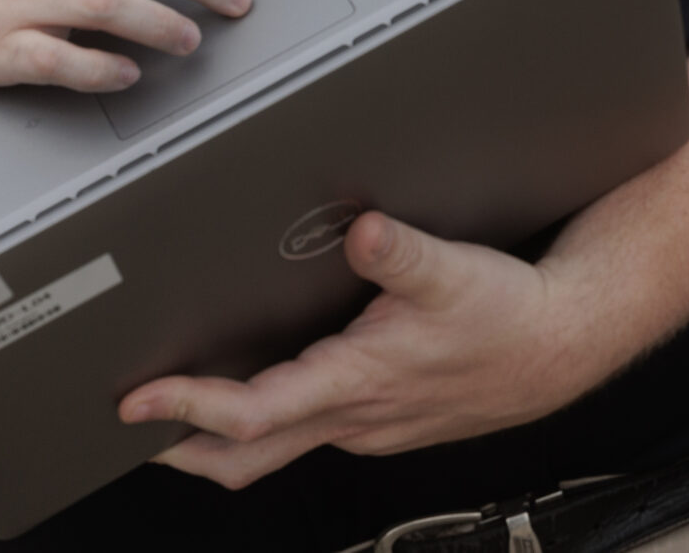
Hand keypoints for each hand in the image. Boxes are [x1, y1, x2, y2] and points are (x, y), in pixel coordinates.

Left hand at [119, 212, 606, 488]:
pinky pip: (308, 432)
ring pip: (275, 449)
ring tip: (176, 408)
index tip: (139, 402)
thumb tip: (360, 229)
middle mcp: (354, 416)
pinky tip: (267, 388)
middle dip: (181, 447)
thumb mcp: (455, 272)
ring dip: (220, 437)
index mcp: (357, 382)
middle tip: (127, 429)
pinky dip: (268, 422)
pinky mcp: (382, 419)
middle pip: (245, 458)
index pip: (251, 415)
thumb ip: (400, 251)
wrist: (560, 345)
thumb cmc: (509, 316)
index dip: (187, 410)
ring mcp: (367, 425)